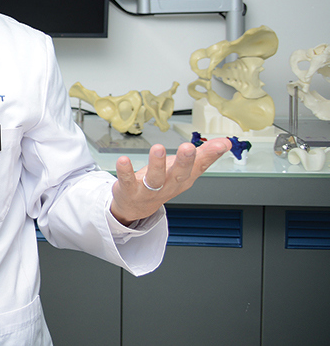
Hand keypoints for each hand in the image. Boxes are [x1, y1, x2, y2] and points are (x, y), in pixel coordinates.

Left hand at [109, 138, 231, 224]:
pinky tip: (123, 160)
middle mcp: (168, 185)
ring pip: (155, 178)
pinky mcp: (129, 190)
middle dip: (184, 161)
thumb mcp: (184, 169)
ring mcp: (149, 190)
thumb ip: (203, 155)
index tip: (222, 143)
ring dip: (156, 164)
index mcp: (183, 179)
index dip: (210, 156)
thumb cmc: (162, 182)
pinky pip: (127, 181)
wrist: (136, 207)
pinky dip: (125, 171)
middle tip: (189, 147)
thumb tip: (226, 142)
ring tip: (158, 148)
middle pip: (178, 174)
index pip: (199, 167)